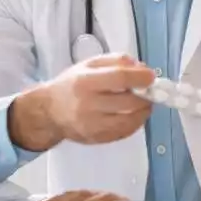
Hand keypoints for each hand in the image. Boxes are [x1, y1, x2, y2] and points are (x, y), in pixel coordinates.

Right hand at [10, 54, 154, 150]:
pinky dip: (135, 123)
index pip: (119, 79)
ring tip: (145, 103)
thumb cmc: (71, 84)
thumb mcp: (89, 64)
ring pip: (129, 121)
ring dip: (143, 111)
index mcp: (85, 82)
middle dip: (146, 96)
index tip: (151, 76)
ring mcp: (92, 125)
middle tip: (150, 91)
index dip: (140, 77)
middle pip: (128, 102)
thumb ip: (116, 61)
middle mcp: (87, 105)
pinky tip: (134, 115)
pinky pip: (124, 132)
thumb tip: (141, 68)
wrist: (49, 111)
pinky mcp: (96, 139)